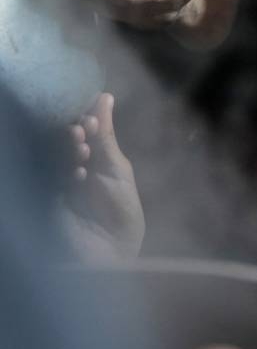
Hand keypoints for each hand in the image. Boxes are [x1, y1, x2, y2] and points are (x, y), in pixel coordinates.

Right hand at [56, 93, 143, 260]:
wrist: (113, 253)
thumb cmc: (120, 212)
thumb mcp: (117, 170)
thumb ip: (106, 135)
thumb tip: (103, 96)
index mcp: (86, 158)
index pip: (78, 129)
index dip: (84, 119)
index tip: (92, 114)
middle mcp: (66, 167)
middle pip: (61, 141)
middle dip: (75, 132)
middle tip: (85, 128)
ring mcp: (53, 184)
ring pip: (52, 157)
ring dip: (68, 149)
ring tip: (83, 144)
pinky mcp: (45, 201)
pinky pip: (46, 180)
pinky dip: (63, 174)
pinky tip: (78, 173)